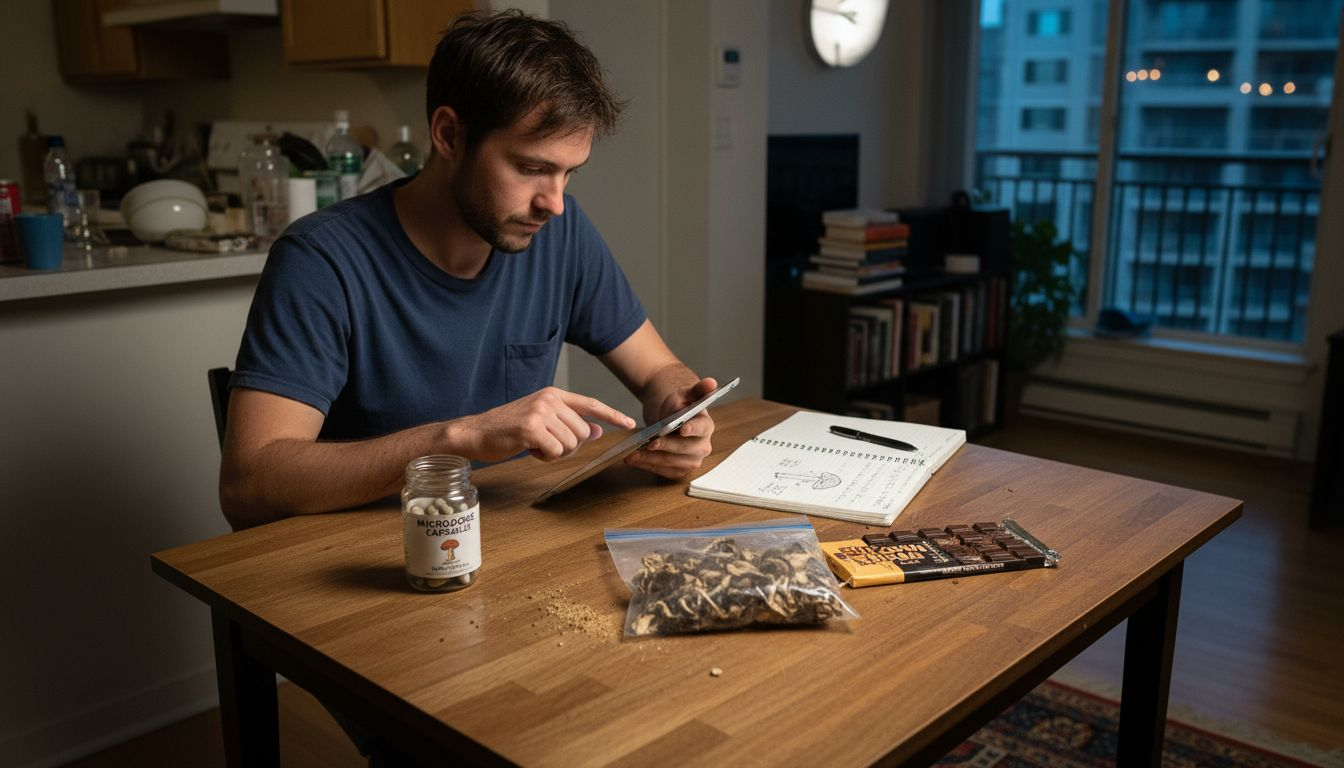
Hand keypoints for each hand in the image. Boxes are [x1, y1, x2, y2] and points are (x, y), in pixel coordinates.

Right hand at [451, 387, 634, 462]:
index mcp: (554, 394)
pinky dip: (544, 457)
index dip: (612, 415)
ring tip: (535, 445)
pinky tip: (529, 449)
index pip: (591, 404)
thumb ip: (569, 422)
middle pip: (583, 432)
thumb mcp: (542, 420)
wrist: (476, 432)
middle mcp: (549, 399)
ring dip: (555, 452)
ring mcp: (540, 412)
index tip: (629, 423)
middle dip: (569, 445)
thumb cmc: (509, 429)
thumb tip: (597, 431)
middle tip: (546, 444)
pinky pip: (555, 451)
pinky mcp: (531, 428)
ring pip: (571, 443)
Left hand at [625, 377, 718, 478]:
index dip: (692, 429)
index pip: (701, 428)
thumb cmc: (679, 405)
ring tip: (633, 454)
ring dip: (651, 459)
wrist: (669, 417)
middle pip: (684, 449)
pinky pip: (663, 471)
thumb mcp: (685, 394)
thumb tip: (712, 382)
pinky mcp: (679, 470)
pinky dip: (648, 466)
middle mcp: (702, 446)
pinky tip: (634, 459)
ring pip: (672, 463)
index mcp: (706, 426)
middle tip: (649, 443)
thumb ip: (698, 389)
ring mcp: (692, 460)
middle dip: (665, 446)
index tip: (681, 429)